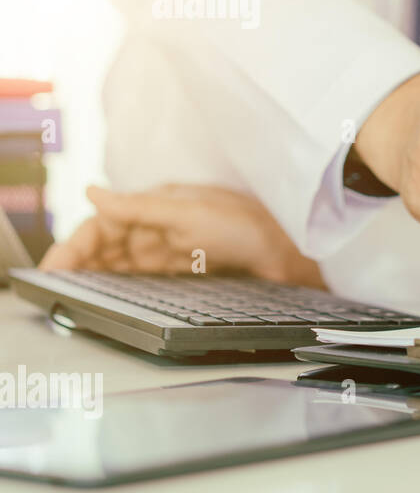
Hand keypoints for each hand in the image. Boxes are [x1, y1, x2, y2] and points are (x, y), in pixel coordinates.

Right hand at [40, 185, 325, 288]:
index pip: (102, 224)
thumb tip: (91, 193)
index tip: (54, 268)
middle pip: (107, 247)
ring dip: (97, 277)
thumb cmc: (247, 224)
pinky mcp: (187, 273)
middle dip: (80, 265)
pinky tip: (109, 300)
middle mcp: (161, 228)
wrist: (293, 251)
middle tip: (57, 288)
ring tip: (73, 295)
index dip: (75, 245)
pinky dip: (123, 288)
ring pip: (122, 265)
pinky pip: (145, 281)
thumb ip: (137, 208)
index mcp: (156, 206)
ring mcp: (173, 251)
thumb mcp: (187, 213)